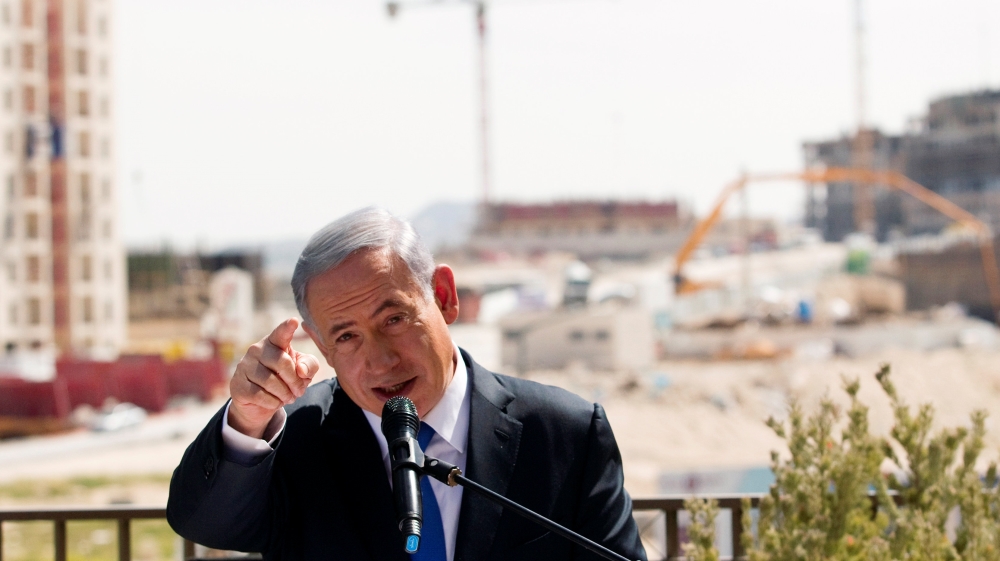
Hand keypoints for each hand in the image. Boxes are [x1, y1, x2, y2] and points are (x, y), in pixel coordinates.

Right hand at [228, 318, 320, 438]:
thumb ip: (309, 365)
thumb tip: (301, 370)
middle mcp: (256, 350)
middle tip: (299, 391)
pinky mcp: (237, 384)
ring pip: (270, 382)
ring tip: (288, 397)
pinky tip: (275, 401)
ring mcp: (244, 366)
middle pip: (281, 362)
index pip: (280, 333)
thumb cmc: (285, 380)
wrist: (261, 402)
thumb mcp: (303, 372)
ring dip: (285, 394)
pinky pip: (259, 395)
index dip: (286, 328)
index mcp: (274, 342)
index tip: (293, 321)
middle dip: (295, 381)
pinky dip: (273, 402)